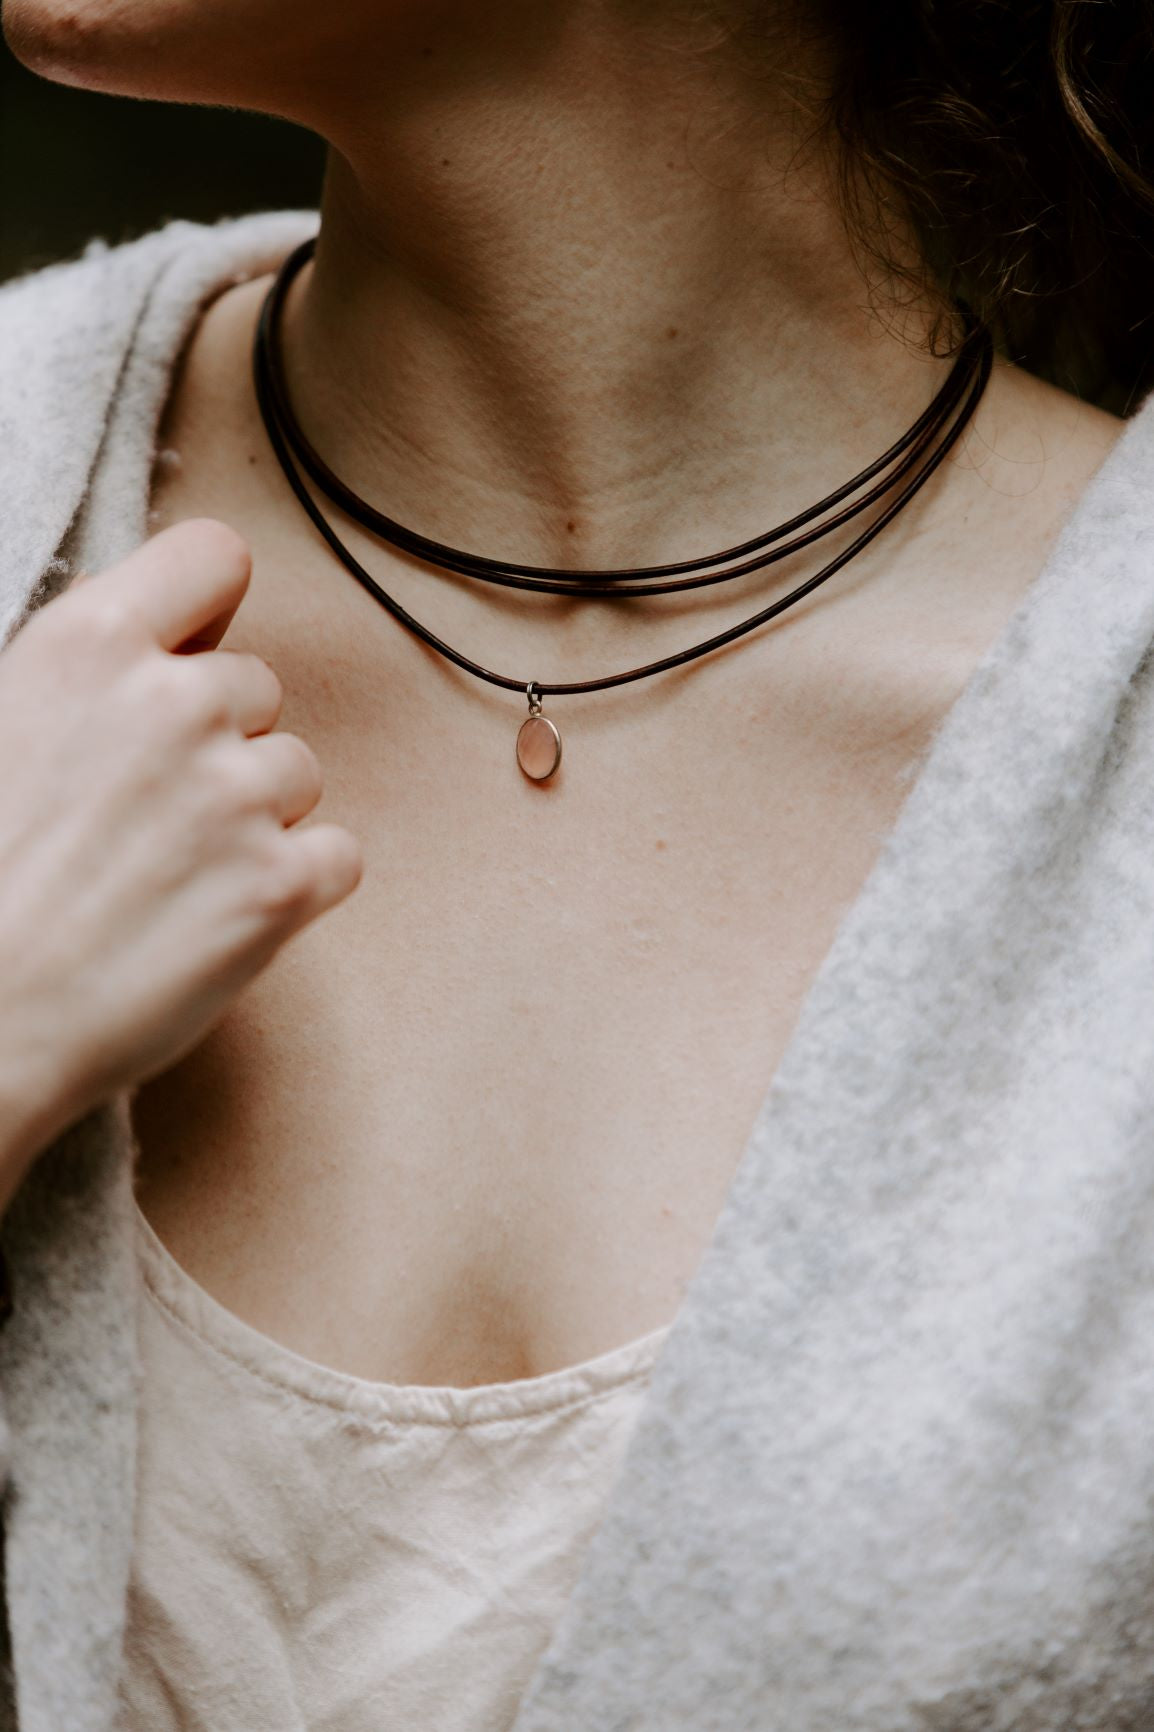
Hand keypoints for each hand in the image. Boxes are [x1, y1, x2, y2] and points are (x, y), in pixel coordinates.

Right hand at [0, 517, 362, 1192]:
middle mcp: (175, 702)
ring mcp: (237, 794)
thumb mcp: (1, 720)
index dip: (207, 609)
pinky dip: (295, 884)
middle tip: (146, 813)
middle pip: (258, 685)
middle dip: (219, 738)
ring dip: (256, 814)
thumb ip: (84, 668)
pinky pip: (337, 854)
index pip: (215, 557)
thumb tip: (144, 637)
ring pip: (298, 770)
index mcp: (88, 643)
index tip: (190, 651)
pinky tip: (220, 912)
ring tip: (170, 874)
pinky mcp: (281, 885)